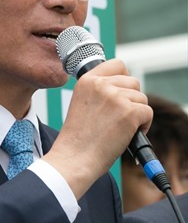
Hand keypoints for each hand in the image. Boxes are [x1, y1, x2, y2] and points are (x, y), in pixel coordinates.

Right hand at [43, 59, 151, 198]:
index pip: (116, 64)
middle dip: (131, 99)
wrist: (75, 158)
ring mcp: (116, 98)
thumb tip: (125, 87)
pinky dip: (143, 126)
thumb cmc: (78, 138)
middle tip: (119, 117)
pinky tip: (127, 135)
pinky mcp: (129, 112)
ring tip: (120, 128)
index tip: (121, 91)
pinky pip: (147, 112)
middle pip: (133, 82)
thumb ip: (100, 91)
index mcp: (86, 81)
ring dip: (137, 113)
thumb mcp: (82, 104)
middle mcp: (101, 85)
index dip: (123, 77)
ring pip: (142, 98)